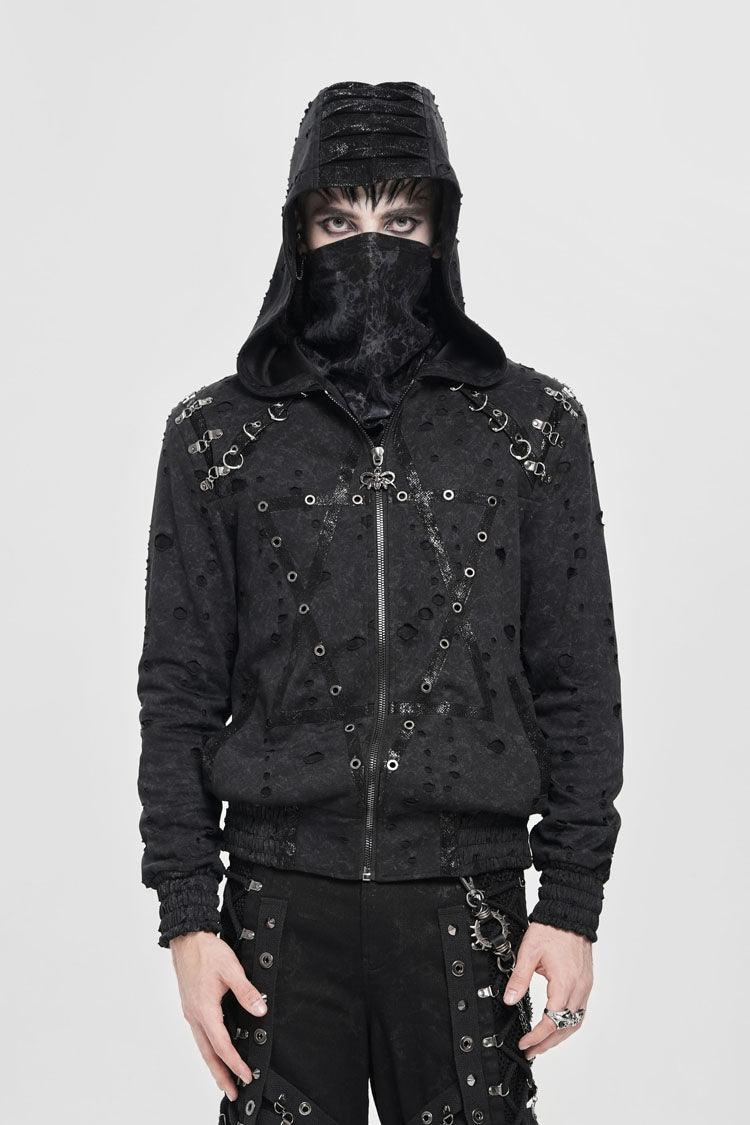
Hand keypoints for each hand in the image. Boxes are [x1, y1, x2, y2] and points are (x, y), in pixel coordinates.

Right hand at [170, 931, 267, 1101]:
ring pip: (202, 1046)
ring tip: (223, 1080)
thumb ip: (247, 991)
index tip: (246, 1075)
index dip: (235, 1063)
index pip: (221, 1045)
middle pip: (208, 1054)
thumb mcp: (231, 969)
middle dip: (221, 1075)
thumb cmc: (205, 952)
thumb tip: (260, 1010)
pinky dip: (207, 1050)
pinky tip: (213, 1052)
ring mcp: (191, 1013)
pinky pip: (200, 1035)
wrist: (187, 938)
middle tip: (232, 1092)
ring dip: (213, 1065)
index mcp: (204, 1009)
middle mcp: (195, 1015)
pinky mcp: (191, 1007)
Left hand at [502, 921, 592, 1058]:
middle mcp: (578, 988)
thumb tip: (510, 1000)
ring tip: (542, 1044)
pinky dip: (568, 1024)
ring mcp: (585, 987)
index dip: (537, 1036)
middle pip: (565, 1027)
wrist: (570, 915)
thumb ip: (519, 978)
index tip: (525, 1043)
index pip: (552, 1021)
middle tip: (530, 1051)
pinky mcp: (586, 983)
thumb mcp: (529, 951)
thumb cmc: (552, 929)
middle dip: (547, 1043)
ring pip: (575, 1022)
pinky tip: (557, 1026)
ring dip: (559, 1037)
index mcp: (564, 983)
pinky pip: (580, 1011)